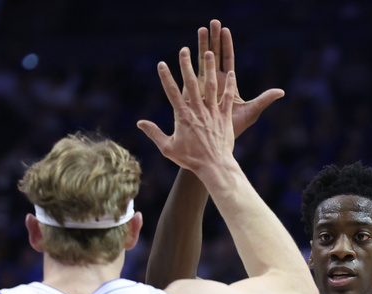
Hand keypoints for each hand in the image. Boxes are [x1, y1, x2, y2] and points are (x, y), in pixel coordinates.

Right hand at [138, 46, 236, 174]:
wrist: (214, 166)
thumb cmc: (190, 160)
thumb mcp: (168, 148)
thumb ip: (154, 133)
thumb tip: (139, 123)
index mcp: (183, 117)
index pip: (172, 93)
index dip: (166, 77)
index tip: (161, 64)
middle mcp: (198, 111)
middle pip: (191, 84)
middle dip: (186, 65)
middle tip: (184, 50)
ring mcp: (212, 113)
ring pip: (211, 86)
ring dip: (209, 69)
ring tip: (209, 53)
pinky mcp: (224, 117)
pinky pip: (227, 98)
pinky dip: (230, 85)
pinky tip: (231, 73)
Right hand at [196, 20, 282, 137]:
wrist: (218, 146)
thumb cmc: (234, 130)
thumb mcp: (252, 112)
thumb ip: (264, 99)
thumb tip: (282, 91)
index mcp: (228, 84)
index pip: (227, 60)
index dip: (226, 45)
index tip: (225, 29)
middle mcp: (215, 83)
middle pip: (214, 56)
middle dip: (213, 39)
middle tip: (212, 23)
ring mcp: (203, 87)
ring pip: (202, 62)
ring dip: (201, 46)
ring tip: (201, 30)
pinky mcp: (193, 95)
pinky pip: (190, 77)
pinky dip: (188, 64)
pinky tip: (185, 51)